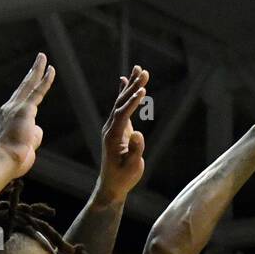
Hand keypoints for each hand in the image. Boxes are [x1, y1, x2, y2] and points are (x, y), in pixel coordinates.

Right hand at [0, 53, 55, 176]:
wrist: (5, 161)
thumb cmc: (13, 159)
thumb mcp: (24, 146)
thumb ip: (32, 135)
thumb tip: (37, 129)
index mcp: (7, 118)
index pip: (20, 100)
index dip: (27, 89)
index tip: (31, 79)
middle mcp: (9, 109)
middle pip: (23, 87)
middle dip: (32, 73)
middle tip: (39, 60)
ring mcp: (16, 108)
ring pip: (30, 85)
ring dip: (37, 70)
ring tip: (43, 57)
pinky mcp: (25, 110)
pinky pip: (37, 92)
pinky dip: (45, 81)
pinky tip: (51, 69)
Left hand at [94, 66, 149, 201]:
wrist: (112, 184)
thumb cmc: (123, 177)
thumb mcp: (132, 167)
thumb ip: (135, 151)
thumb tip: (138, 134)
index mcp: (113, 136)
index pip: (123, 114)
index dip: (132, 103)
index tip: (142, 91)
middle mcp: (110, 128)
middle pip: (121, 103)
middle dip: (133, 86)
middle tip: (143, 71)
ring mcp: (113, 127)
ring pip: (121, 102)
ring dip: (131, 85)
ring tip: (139, 69)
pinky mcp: (118, 128)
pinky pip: (121, 107)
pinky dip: (124, 93)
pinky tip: (125, 81)